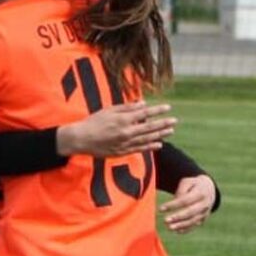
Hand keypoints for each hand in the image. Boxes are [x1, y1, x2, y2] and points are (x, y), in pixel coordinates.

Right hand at [56, 101, 175, 157]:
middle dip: (163, 123)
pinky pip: (139, 149)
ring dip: (160, 135)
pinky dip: (150, 147)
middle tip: (175, 121)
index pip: (145, 114)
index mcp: (123, 120)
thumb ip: (127, 107)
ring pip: (146, 139)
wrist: (81, 139)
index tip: (168, 107)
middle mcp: (126, 132)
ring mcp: (125, 143)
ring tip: (170, 131)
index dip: (157, 110)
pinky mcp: (122, 152)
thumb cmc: (93, 122)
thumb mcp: (109, 110)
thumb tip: (143, 103)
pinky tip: (159, 145)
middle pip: (149, 127)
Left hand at [159, 175, 215, 232]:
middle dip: (177, 217)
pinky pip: (195, 225)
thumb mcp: (188, 182)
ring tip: (169, 227)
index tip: (161, 209)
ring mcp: (205, 212)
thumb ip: (181, 190)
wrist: (209, 189)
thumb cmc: (194, 185)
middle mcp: (204, 203)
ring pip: (193, 220)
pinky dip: (186, 229)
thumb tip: (175, 200)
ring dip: (181, 225)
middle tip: (166, 220)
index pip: (185, 200)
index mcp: (200, 192)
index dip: (173, 205)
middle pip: (190, 212)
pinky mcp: (204, 218)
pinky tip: (177, 231)